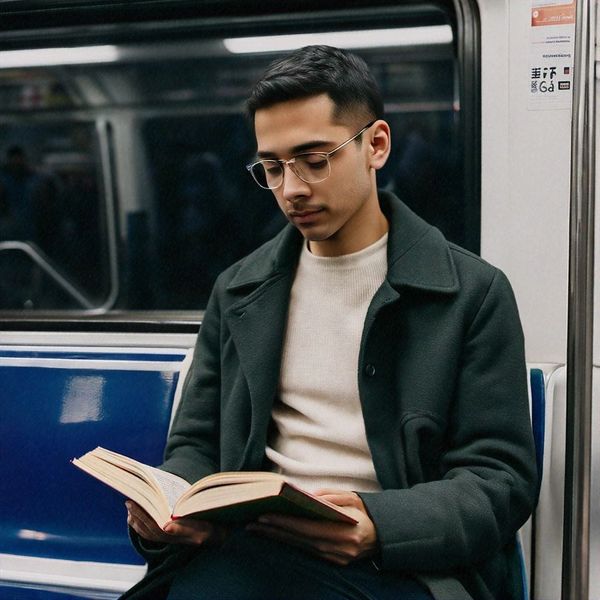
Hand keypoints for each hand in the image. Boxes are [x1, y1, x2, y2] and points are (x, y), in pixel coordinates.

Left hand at [126, 501, 226, 545]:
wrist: (215, 536)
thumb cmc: (209, 528)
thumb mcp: (201, 527)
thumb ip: (183, 528)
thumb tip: (166, 526)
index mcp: (175, 535)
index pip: (154, 527)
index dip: (142, 516)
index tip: (133, 505)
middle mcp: (169, 539)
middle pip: (148, 528)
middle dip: (137, 515)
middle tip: (128, 501)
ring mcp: (168, 538)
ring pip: (146, 532)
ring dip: (136, 520)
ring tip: (130, 506)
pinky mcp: (167, 536)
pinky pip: (149, 534)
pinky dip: (140, 526)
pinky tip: (135, 517)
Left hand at [246, 490, 377, 564]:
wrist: (384, 535)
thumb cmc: (365, 512)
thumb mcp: (352, 498)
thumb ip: (331, 496)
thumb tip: (307, 495)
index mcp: (346, 533)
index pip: (308, 528)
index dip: (285, 522)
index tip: (265, 515)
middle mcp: (339, 549)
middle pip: (299, 540)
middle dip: (274, 531)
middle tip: (253, 523)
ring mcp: (336, 558)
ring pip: (300, 547)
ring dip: (278, 538)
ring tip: (258, 528)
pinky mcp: (333, 562)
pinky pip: (307, 551)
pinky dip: (290, 542)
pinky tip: (276, 535)